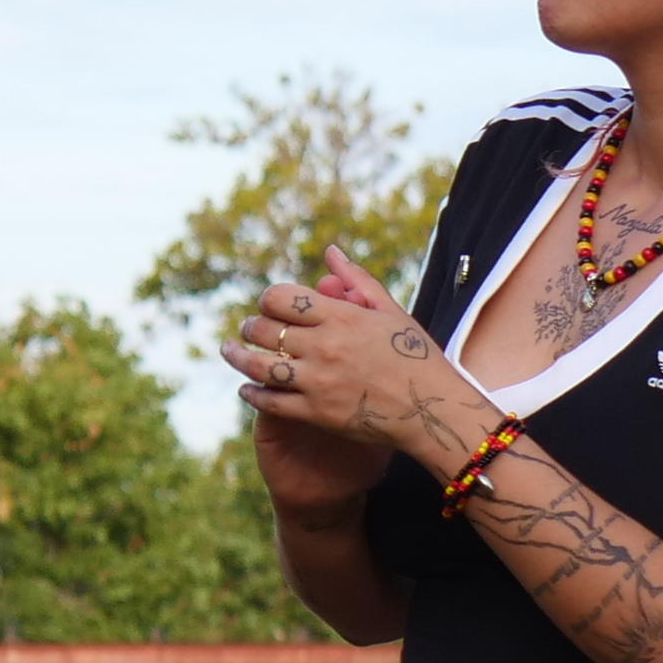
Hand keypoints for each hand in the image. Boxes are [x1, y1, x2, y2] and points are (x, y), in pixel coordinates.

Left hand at [235, 244, 484, 488]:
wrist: (432, 408)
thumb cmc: (415, 355)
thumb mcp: (390, 311)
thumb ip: (356, 280)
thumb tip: (330, 250)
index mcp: (342, 317)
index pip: (282, 298)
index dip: (269, 299)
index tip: (270, 305)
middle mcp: (325, 346)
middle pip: (265, 329)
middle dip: (251, 326)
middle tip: (247, 328)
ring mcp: (318, 381)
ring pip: (259, 365)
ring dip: (237, 356)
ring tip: (230, 350)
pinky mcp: (316, 412)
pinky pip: (270, 401)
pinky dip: (251, 393)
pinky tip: (246, 387)